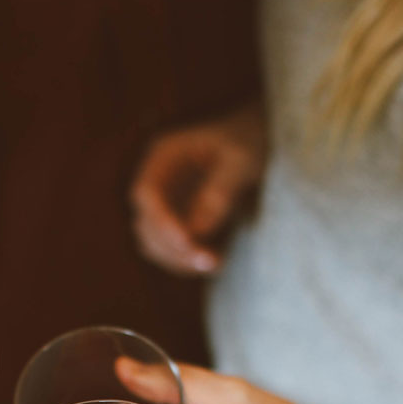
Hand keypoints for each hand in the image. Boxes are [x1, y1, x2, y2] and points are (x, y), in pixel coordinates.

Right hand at [129, 104, 267, 276]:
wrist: (256, 141)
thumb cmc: (250, 140)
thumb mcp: (242, 159)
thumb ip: (220, 190)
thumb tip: (198, 231)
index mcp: (165, 156)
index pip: (146, 193)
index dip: (161, 221)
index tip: (187, 241)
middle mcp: (158, 182)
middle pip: (146, 225)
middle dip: (173, 248)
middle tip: (209, 261)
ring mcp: (166, 205)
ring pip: (154, 244)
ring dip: (179, 260)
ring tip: (216, 263)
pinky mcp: (179, 224)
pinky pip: (173, 251)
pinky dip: (189, 262)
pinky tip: (217, 261)